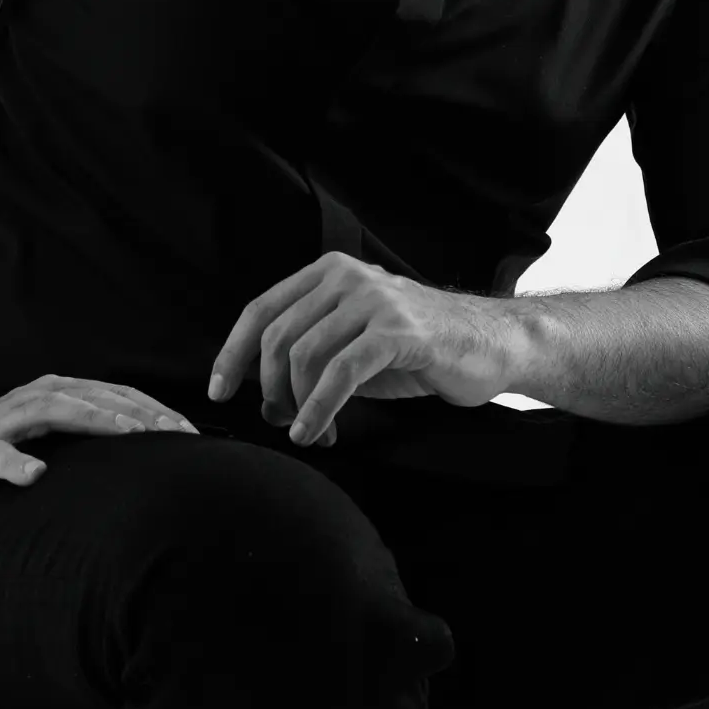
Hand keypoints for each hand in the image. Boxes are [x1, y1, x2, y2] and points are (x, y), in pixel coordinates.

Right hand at [0, 375, 200, 511]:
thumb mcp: (44, 439)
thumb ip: (84, 437)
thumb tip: (146, 452)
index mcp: (51, 396)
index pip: (112, 397)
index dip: (153, 411)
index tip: (193, 434)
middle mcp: (28, 401)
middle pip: (91, 397)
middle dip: (137, 412)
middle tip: (176, 434)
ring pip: (48, 411)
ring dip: (90, 419)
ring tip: (127, 435)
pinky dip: (13, 462)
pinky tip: (34, 475)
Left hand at [208, 252, 541, 443]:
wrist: (490, 345)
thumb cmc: (417, 350)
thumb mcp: (352, 345)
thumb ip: (309, 360)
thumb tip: (265, 403)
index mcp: (327, 274)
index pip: (260, 311)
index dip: (232, 354)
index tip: (218, 391)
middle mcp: (346, 278)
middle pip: (277, 338)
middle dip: (269, 389)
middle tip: (280, 422)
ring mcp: (373, 301)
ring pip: (303, 356)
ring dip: (297, 405)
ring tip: (309, 433)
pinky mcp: (398, 331)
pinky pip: (340, 373)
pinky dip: (319, 409)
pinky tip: (317, 432)